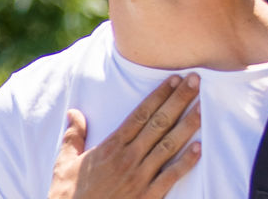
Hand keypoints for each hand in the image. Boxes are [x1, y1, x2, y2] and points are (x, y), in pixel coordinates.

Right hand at [47, 74, 201, 198]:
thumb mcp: (65, 162)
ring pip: (169, 145)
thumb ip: (73, 136)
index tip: (173, 80)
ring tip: (202, 107)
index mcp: (110, 147)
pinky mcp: (148, 196)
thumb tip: (73, 113)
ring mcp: (140, 177)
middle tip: (195, 81)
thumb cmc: (69, 193)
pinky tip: (199, 148)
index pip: (140, 115)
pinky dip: (186, 162)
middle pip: (159, 123)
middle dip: (178, 100)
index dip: (158, 95)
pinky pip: (171, 176)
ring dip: (187, 125)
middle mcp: (128, 158)